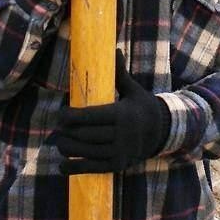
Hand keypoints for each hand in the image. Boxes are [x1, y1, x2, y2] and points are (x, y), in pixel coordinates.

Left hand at [56, 50, 170, 174]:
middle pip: (85, 135)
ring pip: (86, 152)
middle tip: (57, 127)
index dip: (71, 116)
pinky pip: (92, 169)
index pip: (90, 116)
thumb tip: (115, 50)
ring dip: (68, 148)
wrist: (161, 132)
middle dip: (67, 132)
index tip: (61, 113)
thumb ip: (120, 73)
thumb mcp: (133, 90)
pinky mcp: (118, 165)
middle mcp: (122, 135)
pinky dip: (74, 169)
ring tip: (59, 142)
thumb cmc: (141, 107)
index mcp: (122, 114)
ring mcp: (120, 152)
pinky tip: (62, 166)